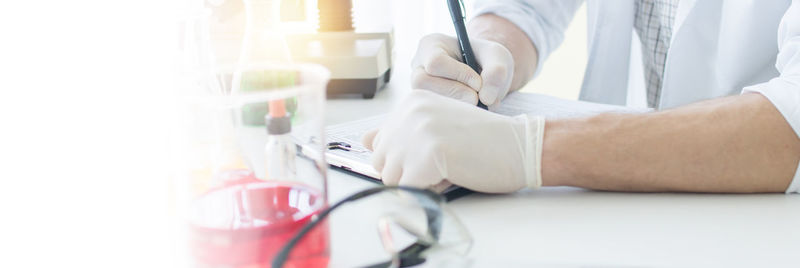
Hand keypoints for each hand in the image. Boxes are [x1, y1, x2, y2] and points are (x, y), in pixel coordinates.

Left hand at [362, 90, 544, 192]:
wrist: (520, 146)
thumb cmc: (481, 141)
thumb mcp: (435, 127)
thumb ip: (399, 132)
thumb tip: (364, 140)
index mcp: (411, 102)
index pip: (379, 145)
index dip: (405, 159)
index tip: (433, 151)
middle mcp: (410, 112)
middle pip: (382, 163)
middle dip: (409, 172)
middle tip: (443, 159)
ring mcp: (419, 131)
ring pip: (393, 179)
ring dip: (420, 182)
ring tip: (449, 165)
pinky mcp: (429, 154)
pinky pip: (411, 189)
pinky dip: (431, 190)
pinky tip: (454, 172)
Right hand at [410, 33, 513, 108]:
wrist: (483, 76)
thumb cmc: (486, 59)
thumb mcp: (497, 56)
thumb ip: (497, 71)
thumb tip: (486, 98)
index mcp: (430, 45)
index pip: (435, 62)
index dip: (459, 75)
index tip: (479, 83)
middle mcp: (418, 66)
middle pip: (423, 82)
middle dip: (455, 92)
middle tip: (478, 97)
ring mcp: (418, 88)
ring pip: (427, 100)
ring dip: (457, 105)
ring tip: (477, 101)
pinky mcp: (425, 105)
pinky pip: (433, 113)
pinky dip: (455, 114)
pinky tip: (469, 109)